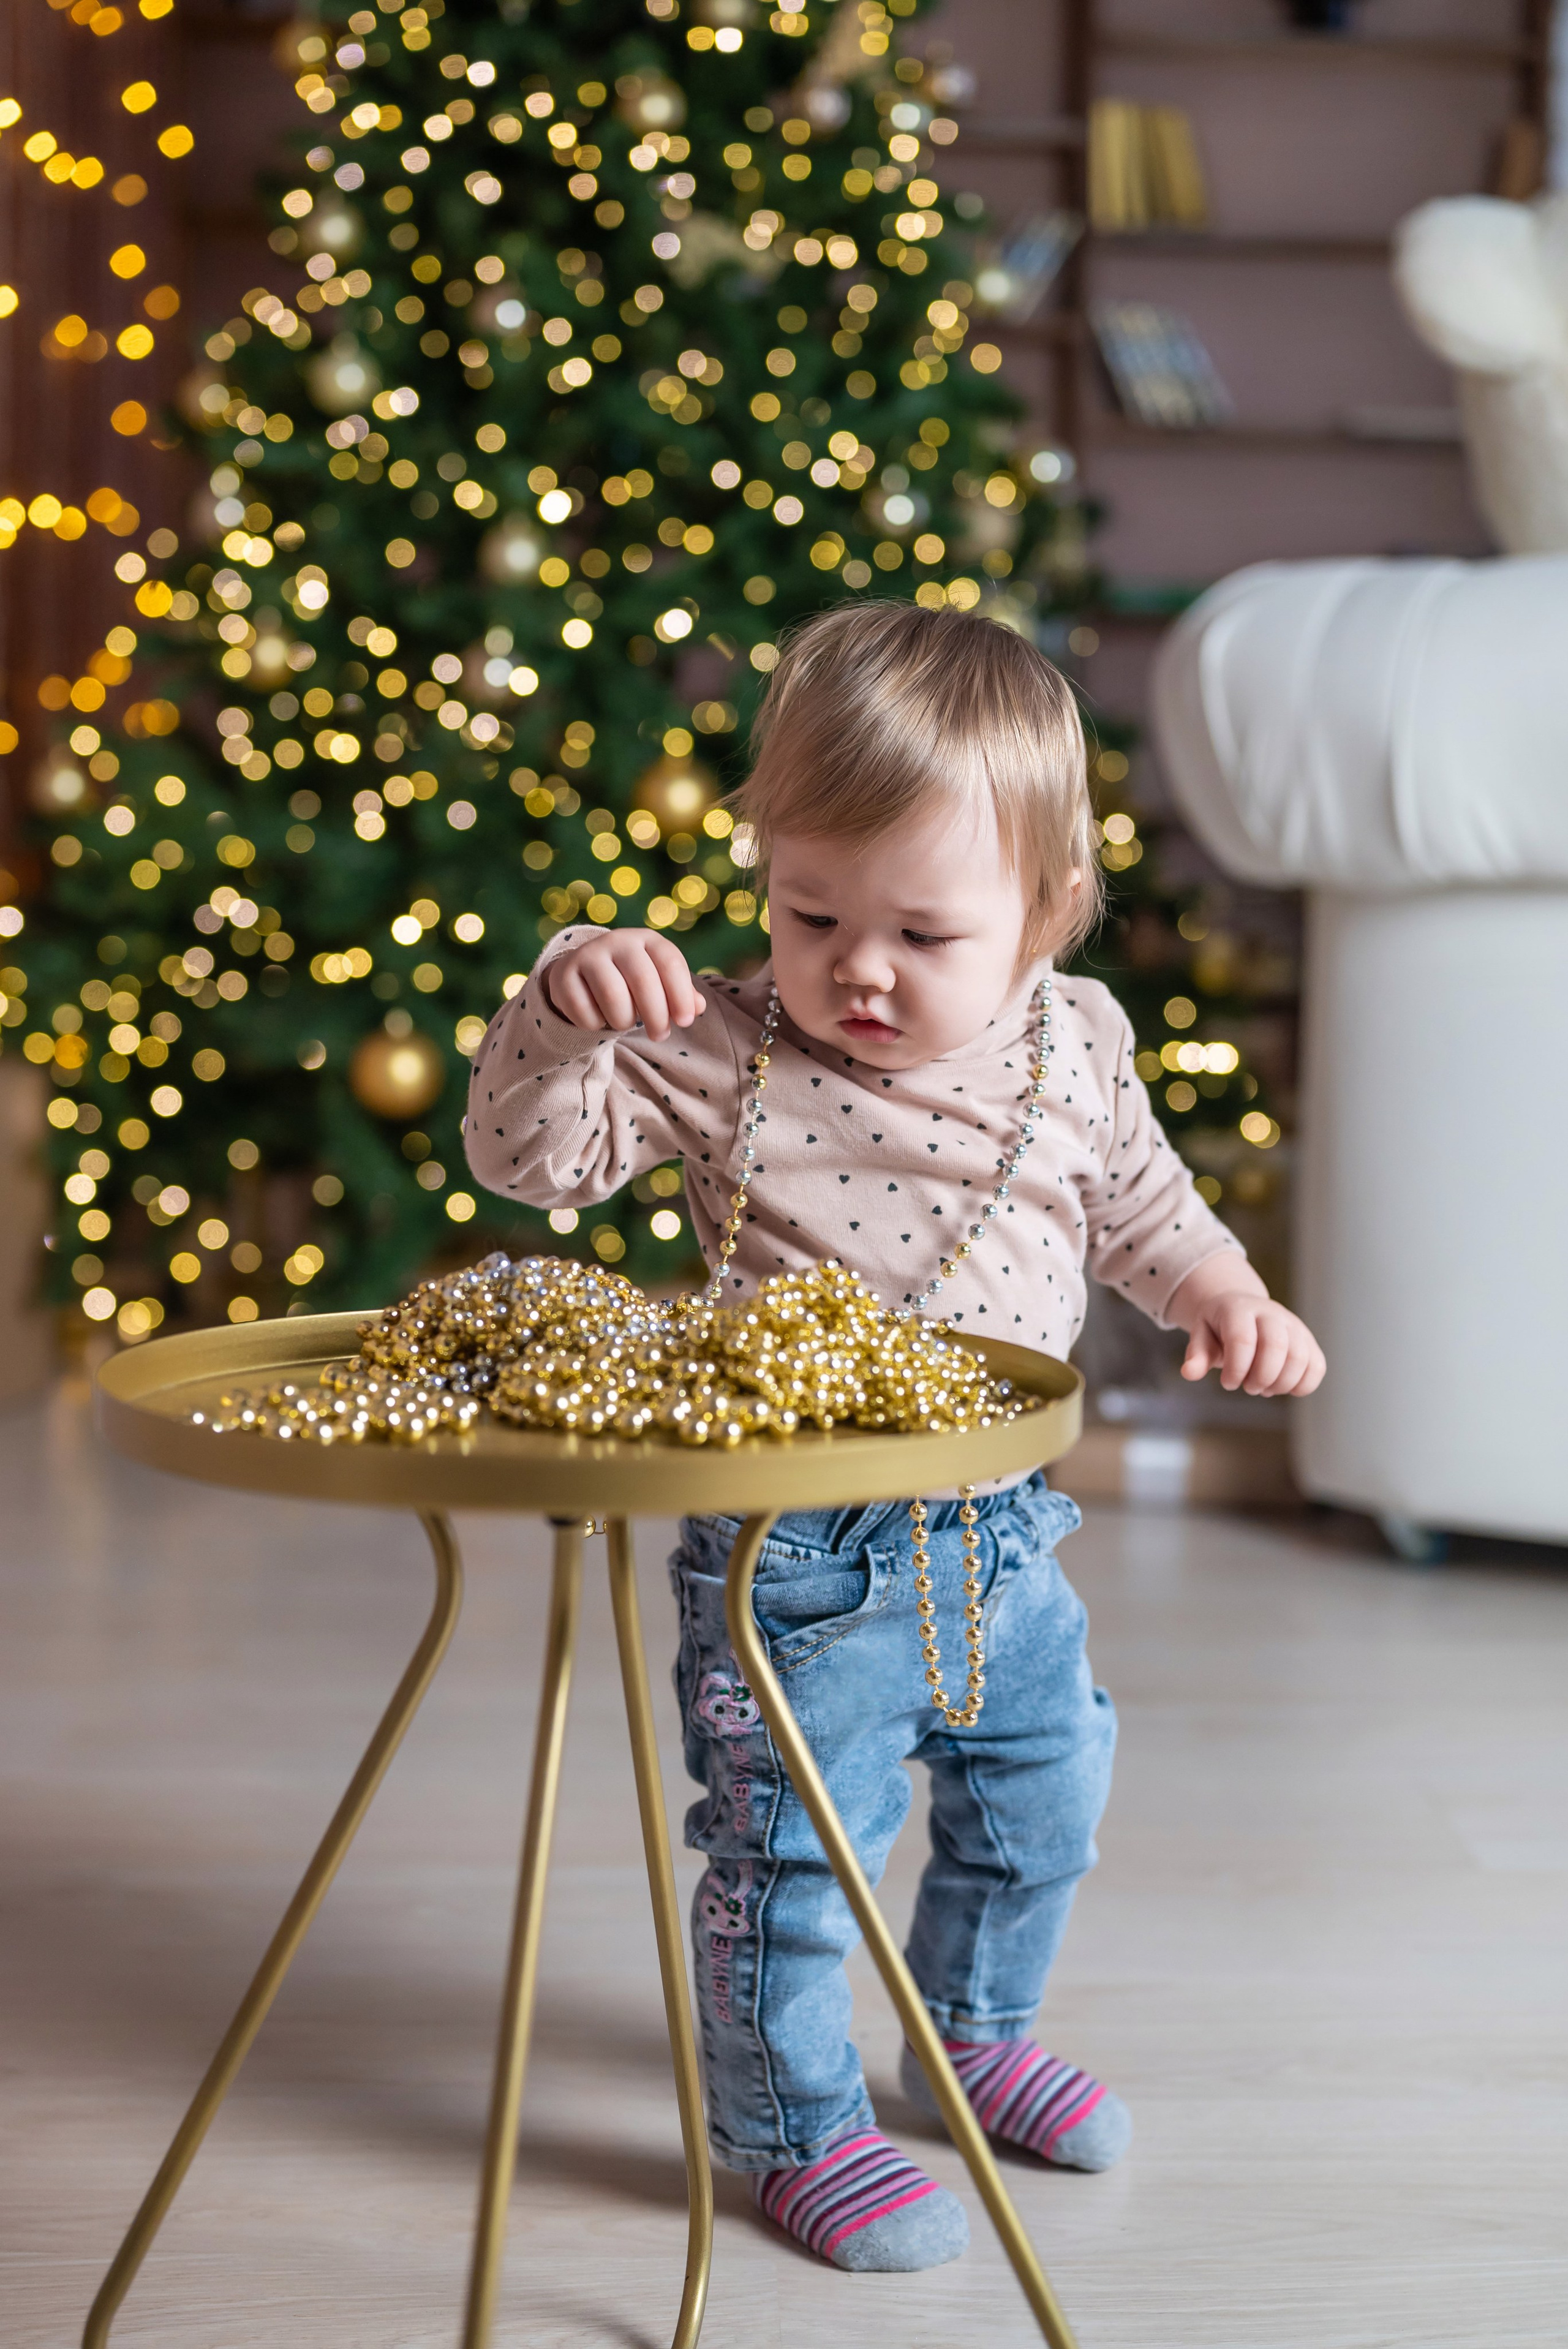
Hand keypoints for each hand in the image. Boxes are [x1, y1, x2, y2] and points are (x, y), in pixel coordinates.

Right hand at [542, 928, 705, 1042]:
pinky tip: (599, 1018)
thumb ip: (682, 995)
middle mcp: (617, 940)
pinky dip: (596, 1025)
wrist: (585, 973)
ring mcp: (588, 955)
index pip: (670, 963)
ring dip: (624, 1021)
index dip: (681, 995)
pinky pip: (585, 1012)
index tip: (686, 1022)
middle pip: (643, 980)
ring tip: (626, 1023)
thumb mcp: (661, 982)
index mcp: (646, 940)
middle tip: (660, 1036)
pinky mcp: (564, 975)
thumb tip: (697, 1007)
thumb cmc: (633, 981)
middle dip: (656, 1016)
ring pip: (614, 998)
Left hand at [1180, 1289, 1325, 1397]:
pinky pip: (1317, 1366)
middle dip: (1261, 1377)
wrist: (1243, 1310)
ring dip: (1281, 1384)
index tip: (1228, 1384)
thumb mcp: (1201, 1335)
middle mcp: (1271, 1313)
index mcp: (1239, 1309)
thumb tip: (1189, 1373)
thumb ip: (1196, 1355)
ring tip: (1264, 1389)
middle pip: (1277, 1346)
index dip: (1236, 1369)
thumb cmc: (1219, 1328)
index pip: (1243, 1339)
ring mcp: (1294, 1325)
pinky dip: (1303, 1385)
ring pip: (1300, 1358)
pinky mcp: (1308, 1341)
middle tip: (1248, 1388)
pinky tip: (1284, 1389)